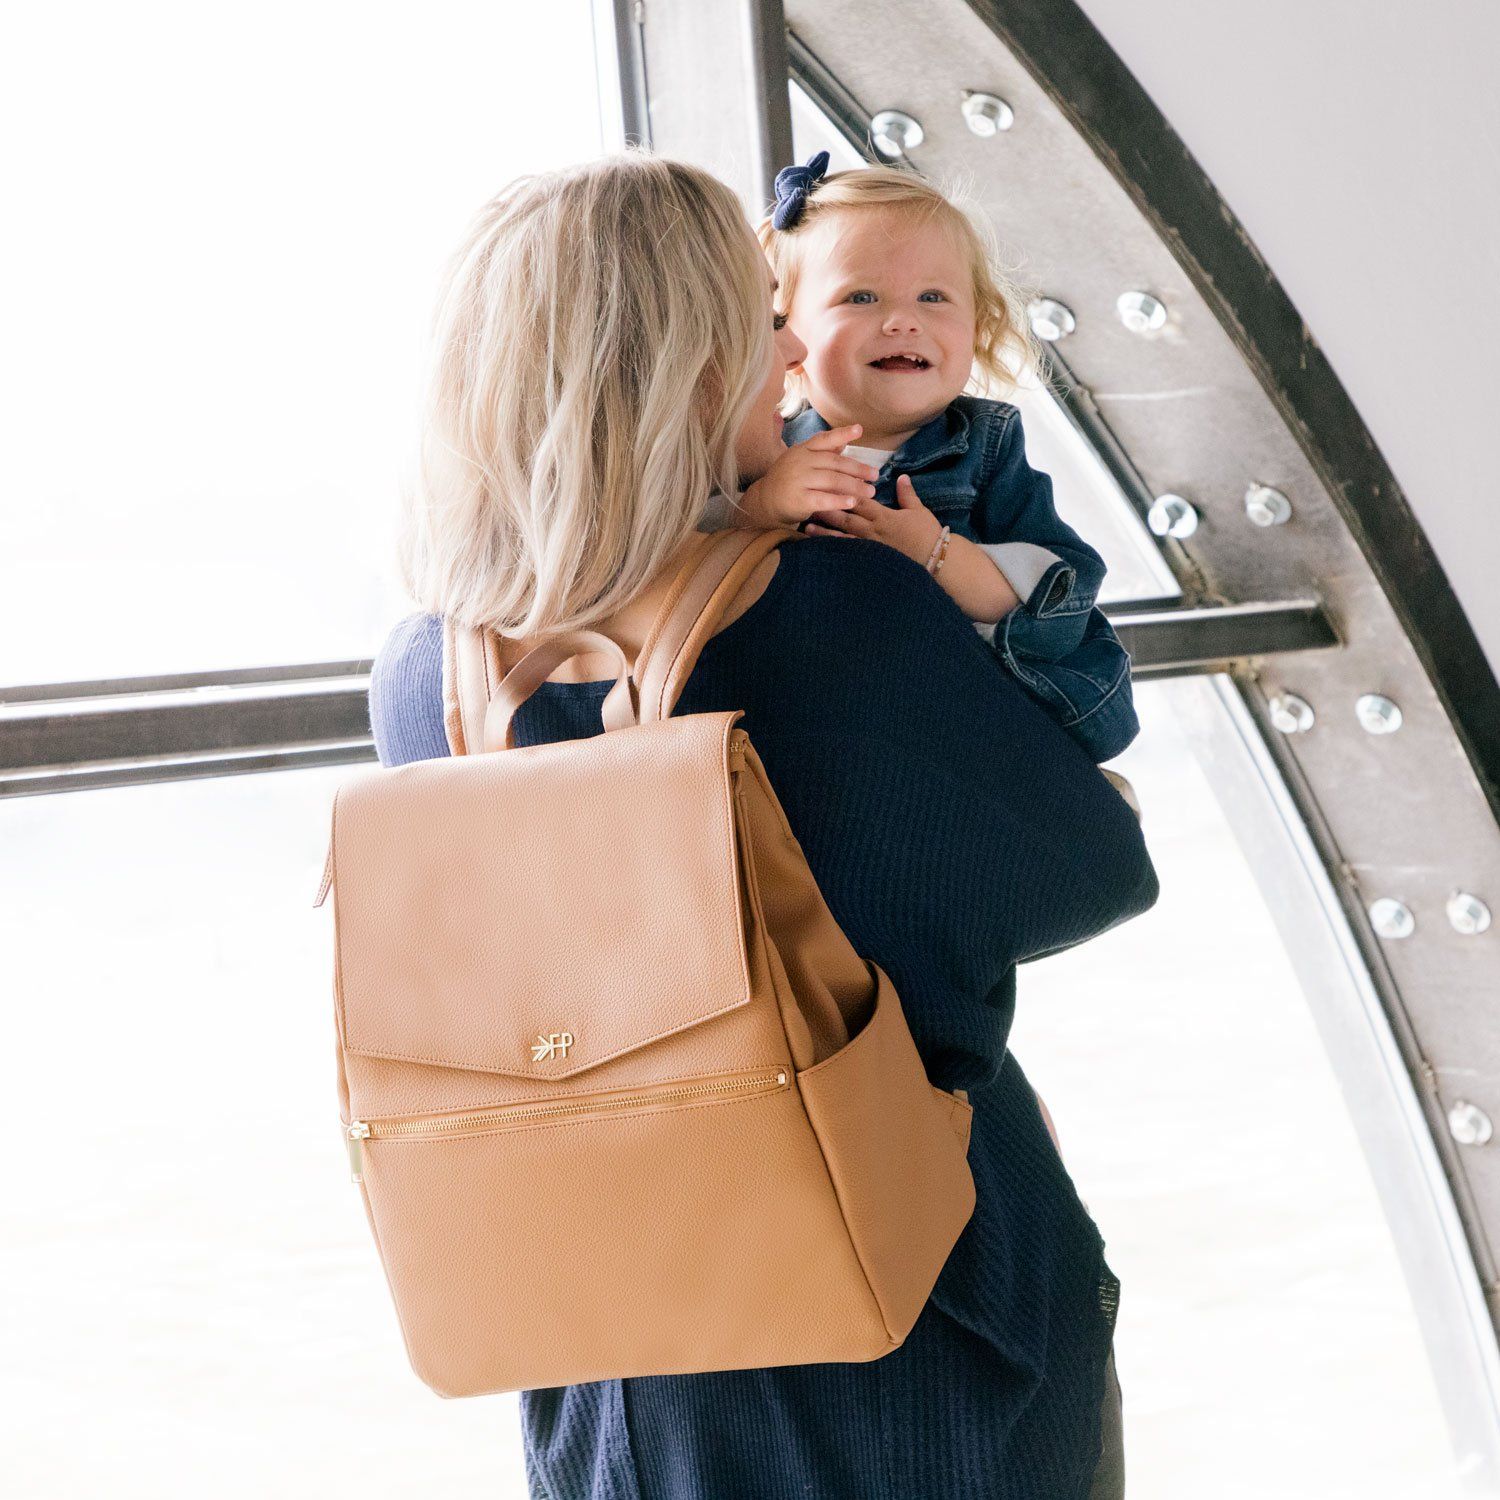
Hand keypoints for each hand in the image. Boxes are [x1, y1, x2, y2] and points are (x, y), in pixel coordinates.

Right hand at [737, 424, 880, 528]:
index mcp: (802, 450)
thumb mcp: (802, 461)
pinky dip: (839, 501)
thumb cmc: (788, 480)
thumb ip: (822, 452)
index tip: (859, 429)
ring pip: (832, 481)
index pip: (824, 439)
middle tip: (875, 474)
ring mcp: (798, 480)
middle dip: (857, 469)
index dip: (842, 434)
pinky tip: (852, 502)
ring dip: (854, 486)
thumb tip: (844, 441)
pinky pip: (823, 499)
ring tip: (870, 491)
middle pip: (835, 463)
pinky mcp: (798, 499)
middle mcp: (800, 462)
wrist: (764, 501)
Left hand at [803, 472, 943, 567]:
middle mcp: (873, 531)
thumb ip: (907, 494)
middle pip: (846, 517)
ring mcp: (870, 546)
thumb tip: (901, 477)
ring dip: (825, 531)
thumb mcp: (918, 511)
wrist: (934, 559)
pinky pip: (848, 554)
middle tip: (808, 501)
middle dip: (827, 508)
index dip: (844, 492)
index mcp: (884, 516)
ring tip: (807, 526)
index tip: (829, 483)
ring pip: (843, 537)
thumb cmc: (927, 534)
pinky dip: (833, 551)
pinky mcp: (869, 559)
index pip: (860, 501)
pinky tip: (819, 550)